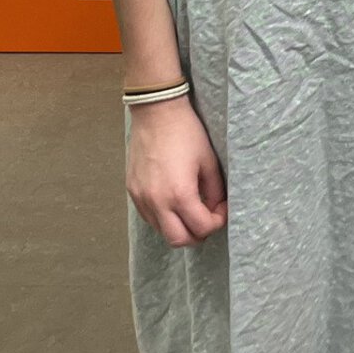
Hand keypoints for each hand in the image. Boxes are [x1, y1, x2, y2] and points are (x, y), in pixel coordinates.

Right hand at [126, 97, 228, 247]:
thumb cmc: (186, 132)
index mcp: (179, 193)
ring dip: (179, 228)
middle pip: (178, 240)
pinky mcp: (132, 191)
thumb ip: (215, 191)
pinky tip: (174, 202)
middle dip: (197, 234)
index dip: (217, 222)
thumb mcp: (209, 162)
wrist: (156, 112)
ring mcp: (141, 198)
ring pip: (161, 231)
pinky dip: (163, 217)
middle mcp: (156, 201)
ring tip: (191, 210)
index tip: (221, 210)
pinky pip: (149, 217)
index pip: (201, 228)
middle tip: (207, 219)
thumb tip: (215, 208)